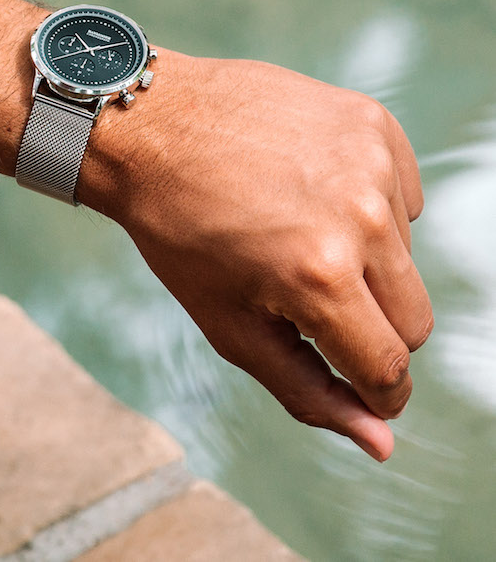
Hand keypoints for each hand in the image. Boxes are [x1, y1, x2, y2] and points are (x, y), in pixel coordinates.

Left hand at [80, 50, 431, 460]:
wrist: (151, 124)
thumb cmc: (177, 229)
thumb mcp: (228, 322)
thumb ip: (307, 389)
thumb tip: (381, 443)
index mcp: (319, 276)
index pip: (387, 368)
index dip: (374, 392)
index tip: (359, 386)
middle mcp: (359, 217)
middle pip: (414, 320)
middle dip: (371, 330)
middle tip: (310, 302)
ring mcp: (370, 163)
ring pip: (405, 256)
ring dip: (363, 260)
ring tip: (293, 231)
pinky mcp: (373, 123)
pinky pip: (401, 194)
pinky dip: (368, 206)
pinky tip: (308, 189)